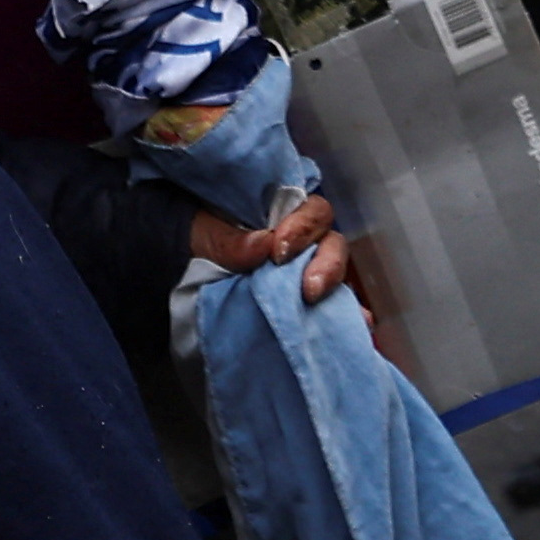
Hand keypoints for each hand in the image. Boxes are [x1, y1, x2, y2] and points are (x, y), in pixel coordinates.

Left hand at [185, 193, 400, 368]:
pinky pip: (333, 305)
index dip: (302, 228)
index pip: (311, 212)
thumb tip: (261, 247)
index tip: (279, 250)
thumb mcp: (203, 231)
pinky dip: (346, 316)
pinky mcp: (305, 301)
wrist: (181, 264)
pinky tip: (358, 327)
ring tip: (342, 314)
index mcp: (284, 213)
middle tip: (310, 289)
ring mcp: (307, 270)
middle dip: (326, 265)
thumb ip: (226, 237)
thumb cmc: (199, 235)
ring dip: (337, 292)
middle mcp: (305, 240)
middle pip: (331, 244)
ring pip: (336, 274)